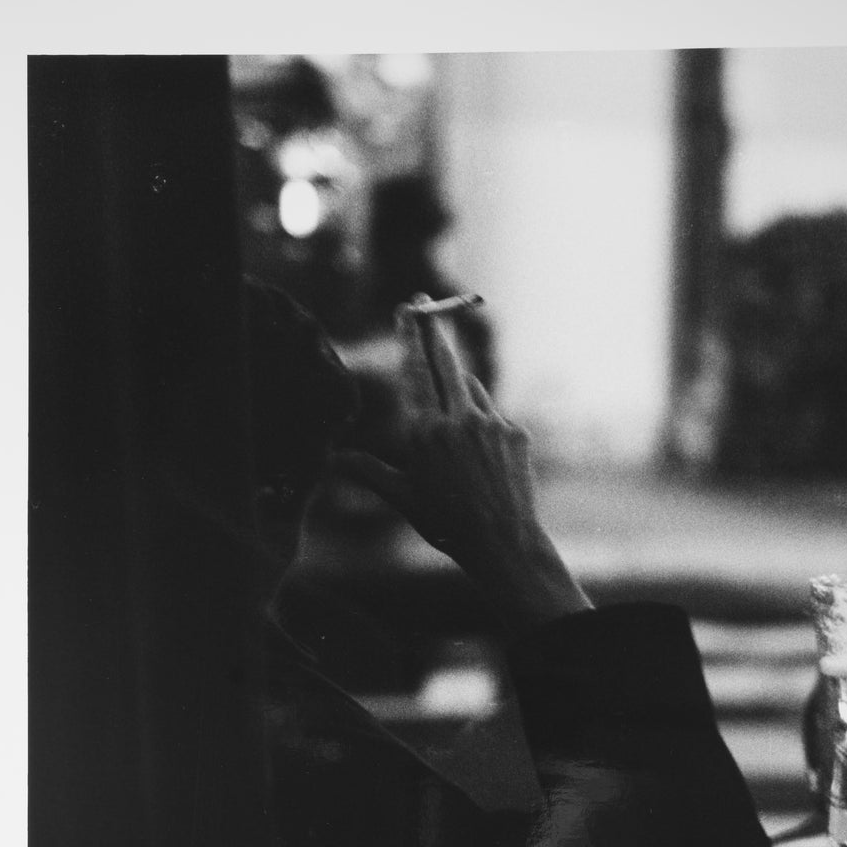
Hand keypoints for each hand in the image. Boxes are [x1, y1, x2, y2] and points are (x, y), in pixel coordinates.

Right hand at [333, 299, 590, 630]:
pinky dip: (480, 418)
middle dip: (432, 330)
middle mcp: (458, 420)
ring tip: (451, 419)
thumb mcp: (402, 497)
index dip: (410, 337)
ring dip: (457, 386)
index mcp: (425, 432)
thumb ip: (368, 472)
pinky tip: (478, 450)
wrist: (502, 542)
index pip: (415, 371)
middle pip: (444, 361)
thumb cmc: (446, 524)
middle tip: (425, 303)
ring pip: (470, 387)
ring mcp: (490, 423)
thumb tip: (332, 460)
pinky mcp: (514, 431)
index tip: (408, 311)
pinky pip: (492, 413)